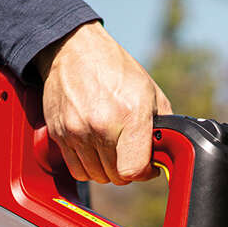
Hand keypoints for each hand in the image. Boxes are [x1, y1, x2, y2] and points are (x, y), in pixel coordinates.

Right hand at [33, 21, 172, 184]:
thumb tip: (168, 152)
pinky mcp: (59, 134)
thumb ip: (163, 126)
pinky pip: (76, 169)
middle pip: (116, 177)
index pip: (134, 170)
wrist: (74, 49)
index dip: (145, 173)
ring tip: (112, 149)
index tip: (148, 166)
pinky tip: (94, 149)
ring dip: (107, 169)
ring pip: (96, 176)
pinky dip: (88, 166)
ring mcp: (77, 131)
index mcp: (130, 115)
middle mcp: (101, 125)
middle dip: (127, 170)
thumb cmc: (116, 69)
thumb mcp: (150, 92)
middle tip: (129, 153)